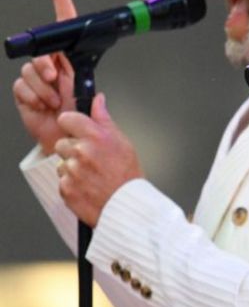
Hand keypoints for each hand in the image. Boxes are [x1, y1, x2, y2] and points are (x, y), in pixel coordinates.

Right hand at [12, 0, 78, 153]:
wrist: (64, 139)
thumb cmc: (80, 119)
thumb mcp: (90, 101)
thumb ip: (92, 93)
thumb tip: (97, 94)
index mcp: (70, 60)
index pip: (65, 26)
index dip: (61, 2)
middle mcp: (52, 65)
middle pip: (41, 52)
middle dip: (47, 67)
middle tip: (57, 81)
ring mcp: (36, 77)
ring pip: (31, 70)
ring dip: (44, 88)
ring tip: (54, 100)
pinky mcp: (24, 90)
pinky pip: (22, 85)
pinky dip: (33, 97)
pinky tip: (42, 105)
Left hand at [53, 93, 143, 226]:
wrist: (127, 206)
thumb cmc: (128, 175)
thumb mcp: (122, 142)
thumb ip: (104, 119)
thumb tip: (98, 100)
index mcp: (96, 137)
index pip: (66, 118)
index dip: (71, 124)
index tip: (77, 130)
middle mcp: (81, 152)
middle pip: (62, 142)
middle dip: (73, 149)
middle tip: (91, 160)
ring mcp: (71, 171)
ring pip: (61, 162)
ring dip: (72, 168)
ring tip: (91, 175)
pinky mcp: (65, 189)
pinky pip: (62, 181)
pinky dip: (72, 184)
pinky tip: (87, 186)